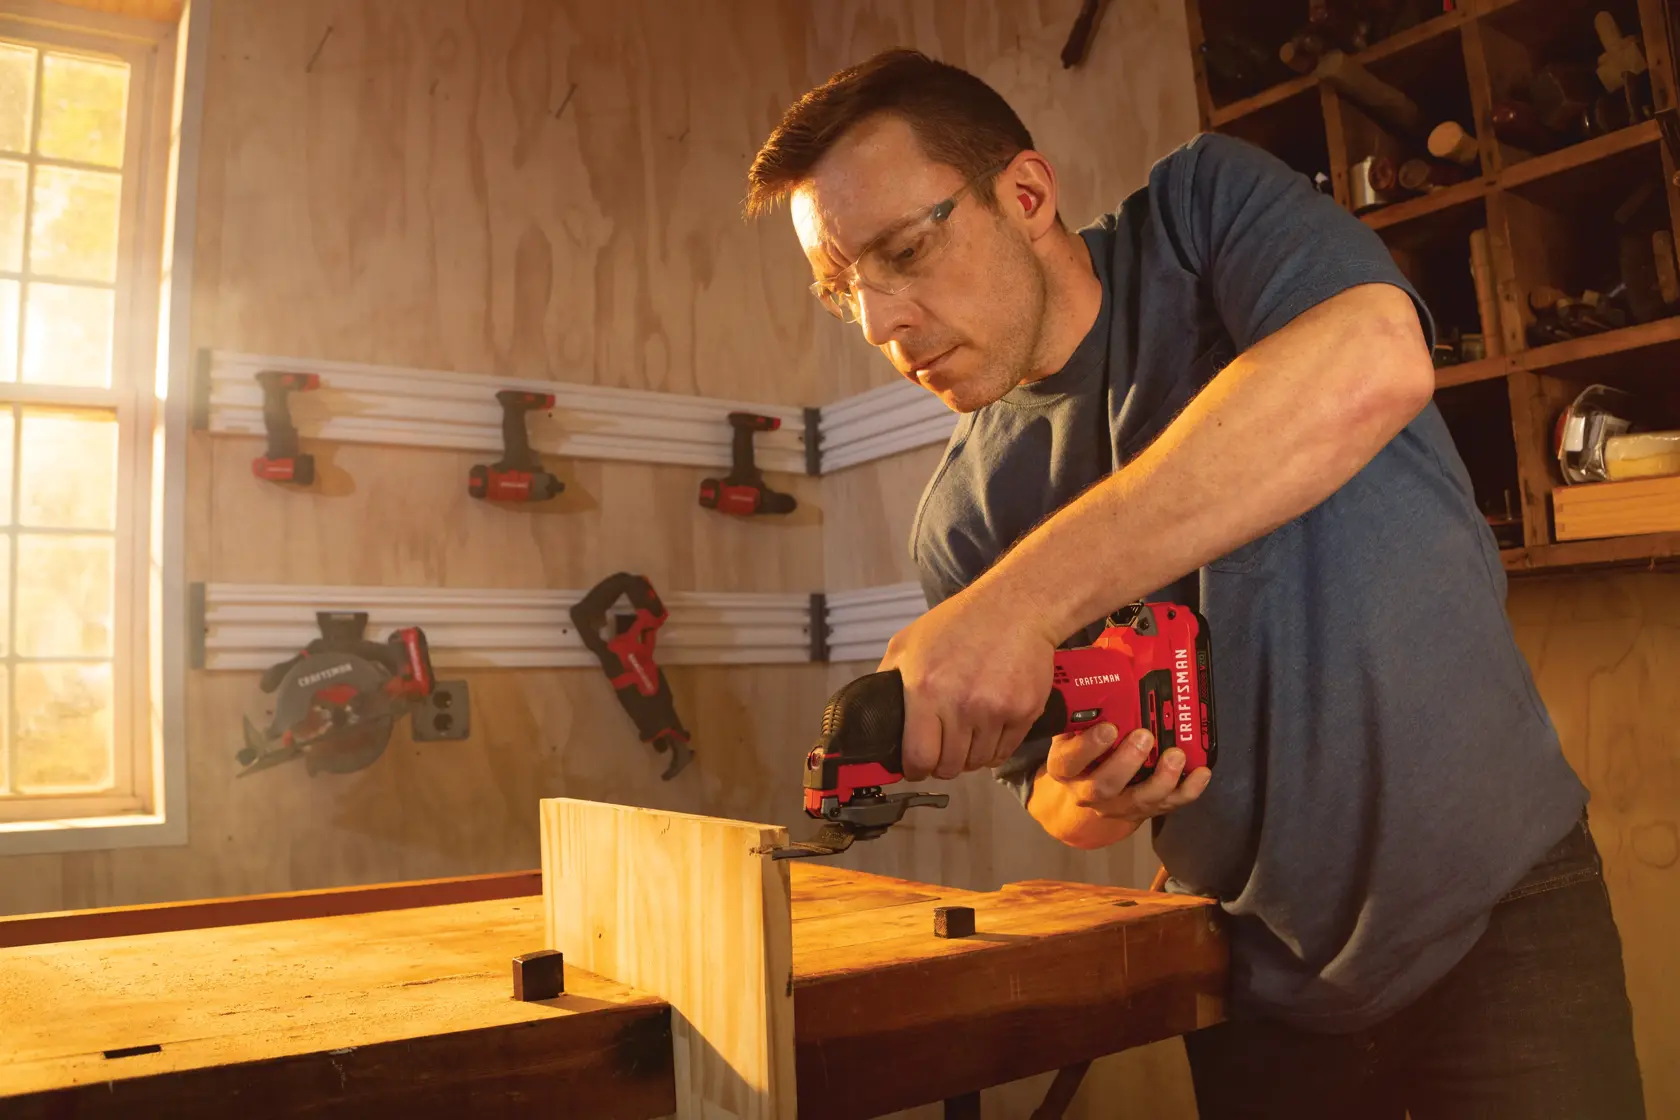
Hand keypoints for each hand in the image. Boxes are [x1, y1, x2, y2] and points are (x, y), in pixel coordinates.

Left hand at [877, 588, 1058, 781]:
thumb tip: (870, 712)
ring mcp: (995, 710)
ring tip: (966, 734)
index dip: (915, 768)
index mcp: (925, 689)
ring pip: (978, 762)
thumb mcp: (908, 642)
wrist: (1016, 606)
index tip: (916, 766)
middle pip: (949, 766)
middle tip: (942, 749)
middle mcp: (961, 705)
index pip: (919, 757)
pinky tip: (989, 728)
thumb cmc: (960, 622)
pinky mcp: (1024, 712)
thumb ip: (886, 678)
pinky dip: (995, 748)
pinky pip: (1005, 751)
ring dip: (969, 756)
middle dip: (942, 763)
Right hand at [1038, 722, 1210, 837]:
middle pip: (1104, 786)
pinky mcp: (1143, 810)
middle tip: (1145, 736)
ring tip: (1176, 754)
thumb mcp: (1071, 731)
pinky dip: (1188, 790)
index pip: (1069, 761)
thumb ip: (1082, 711)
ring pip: (1139, 800)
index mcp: (1065, 768)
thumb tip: (1100, 670)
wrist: (1085, 790)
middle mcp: (1087, 792)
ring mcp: (1117, 805)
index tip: (1109, 727)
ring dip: (1161, 778)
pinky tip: (1201, 772)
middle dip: (1127, 762)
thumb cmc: (1081, 749)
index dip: (1088, 747)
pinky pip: (1168, 805)